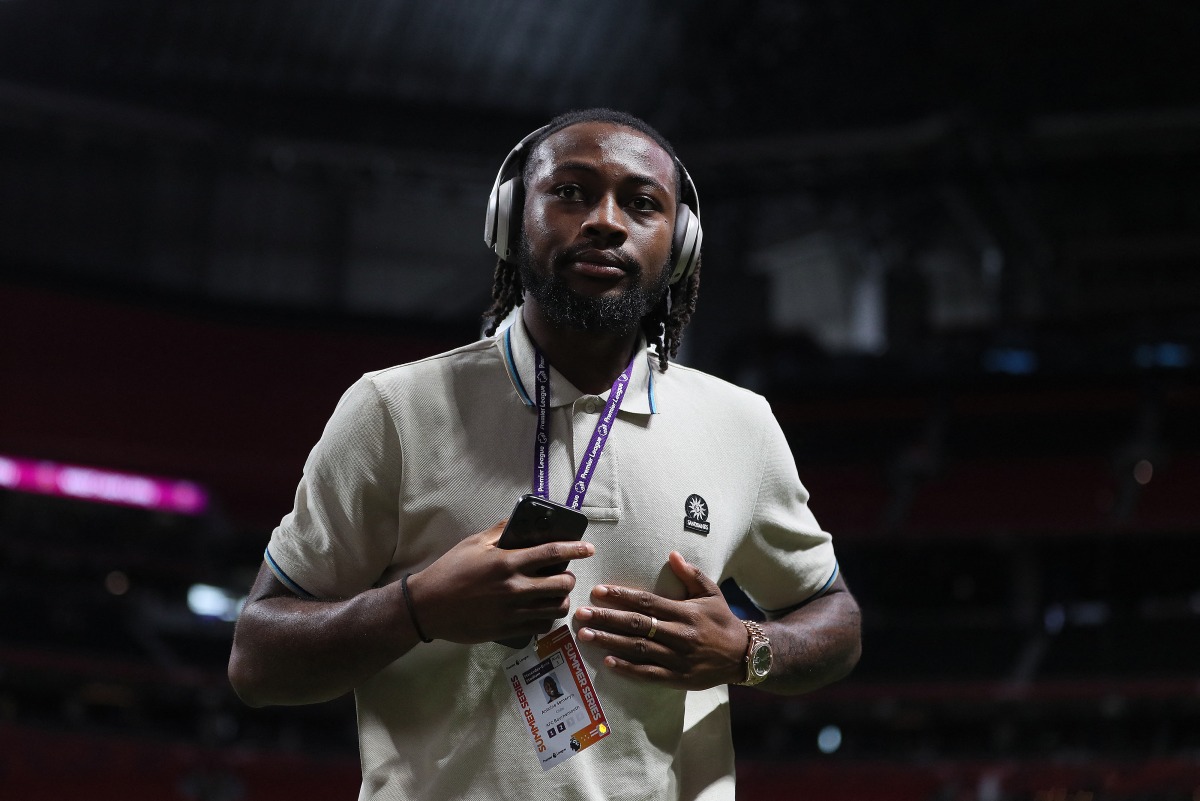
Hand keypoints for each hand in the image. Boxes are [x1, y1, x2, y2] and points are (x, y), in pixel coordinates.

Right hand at [406, 521, 594, 643]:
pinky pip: (541, 626)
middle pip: (562, 584)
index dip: (575, 550)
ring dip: (561, 599)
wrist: (428, 606)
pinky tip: (540, 611)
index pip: (552, 553)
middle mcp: (514, 588)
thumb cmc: (449, 571)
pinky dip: (546, 618)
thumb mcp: (473, 543)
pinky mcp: (508, 630)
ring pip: (556, 608)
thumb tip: (519, 522)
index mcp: (507, 562)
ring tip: (554, 594)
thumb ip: (500, 531)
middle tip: (563, 575)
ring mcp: (513, 612)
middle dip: (569, 578)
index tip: (588, 549)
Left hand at [573, 552, 748, 689]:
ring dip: (609, 642)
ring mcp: (676, 659)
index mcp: (685, 613)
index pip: (647, 602)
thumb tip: (672, 554)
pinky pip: (648, 674)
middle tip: (581, 614)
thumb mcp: (712, 593)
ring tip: (585, 635)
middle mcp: (679, 635)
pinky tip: (607, 661)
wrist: (742, 656)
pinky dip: (627, 668)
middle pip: (636, 625)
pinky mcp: (676, 678)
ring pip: (637, 649)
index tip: (599, 591)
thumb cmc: (722, 620)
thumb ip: (691, 574)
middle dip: (606, 618)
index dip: (622, 596)